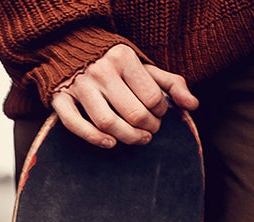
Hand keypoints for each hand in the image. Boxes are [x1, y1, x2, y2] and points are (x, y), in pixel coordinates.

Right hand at [52, 44, 198, 148]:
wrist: (69, 47)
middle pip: (133, 114)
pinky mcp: (60, 98)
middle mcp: (101, 71)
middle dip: (149, 128)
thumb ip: (171, 83)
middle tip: (151, 130)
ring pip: (108, 123)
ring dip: (128, 138)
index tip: (158, 112)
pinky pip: (75, 125)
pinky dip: (94, 138)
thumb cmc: (113, 62)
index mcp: (123, 58)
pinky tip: (110, 143)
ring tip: (138, 138)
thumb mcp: (143, 66)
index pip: (151, 97)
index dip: (160, 111)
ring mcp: (80, 85)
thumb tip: (193, 105)